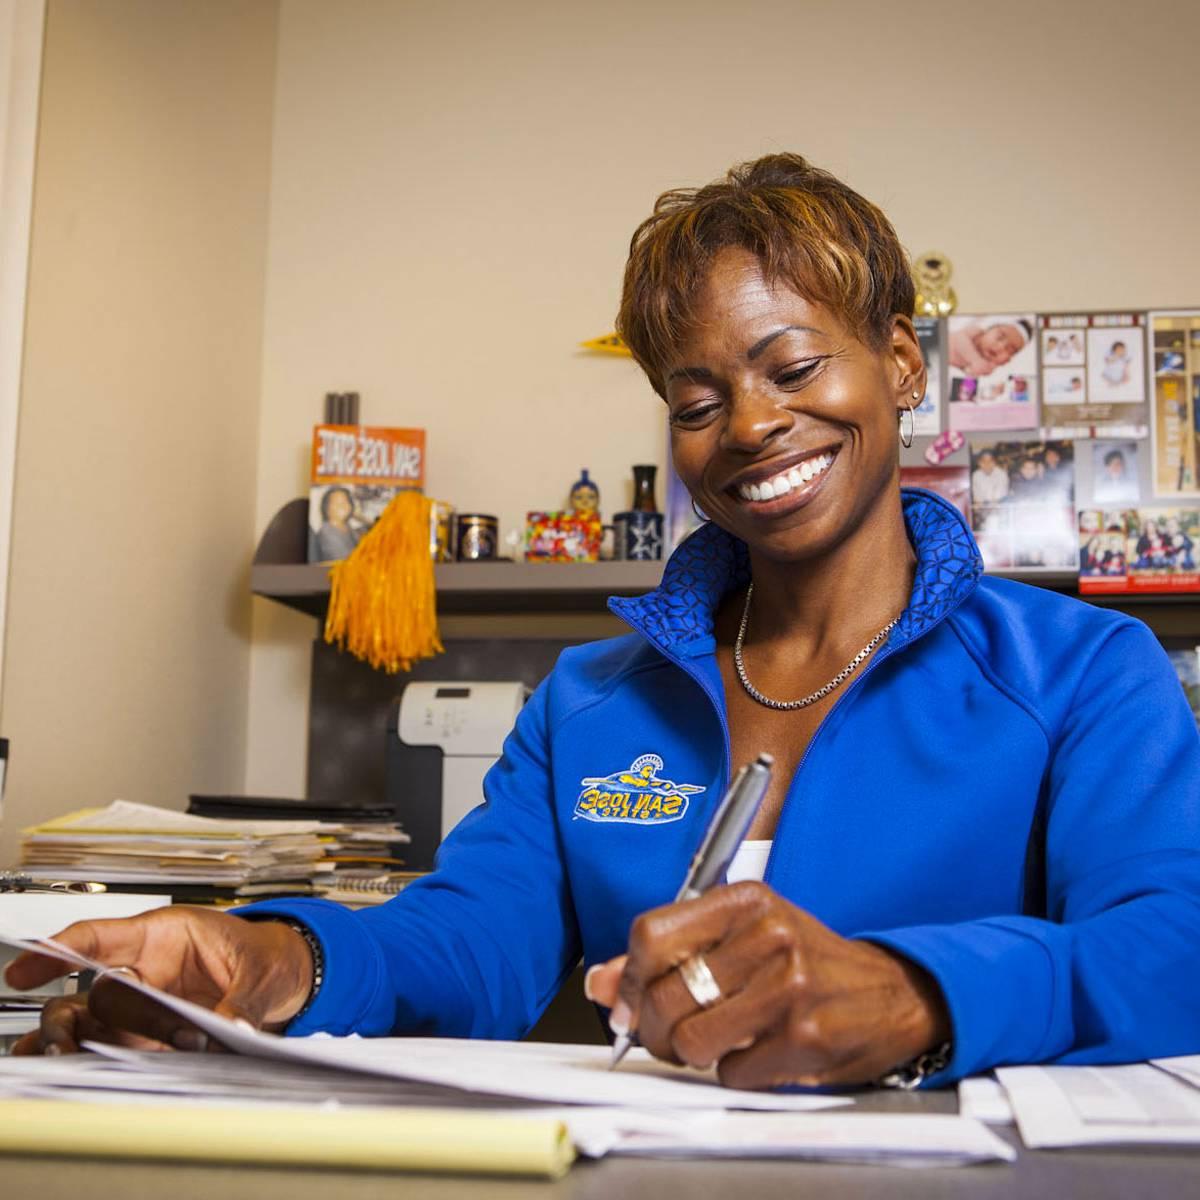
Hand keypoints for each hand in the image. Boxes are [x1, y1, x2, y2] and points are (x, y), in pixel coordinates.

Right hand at [5, 907, 313, 1054]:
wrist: (288, 973)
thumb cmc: (265, 956)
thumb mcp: (261, 971)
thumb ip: (242, 1001)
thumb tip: (230, 1030)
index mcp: (165, 937)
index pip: (101, 937)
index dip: (58, 950)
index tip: (24, 968)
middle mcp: (145, 972)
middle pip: (93, 992)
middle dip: (70, 1017)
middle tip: (64, 1042)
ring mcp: (144, 1007)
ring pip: (91, 1024)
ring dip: (73, 1044)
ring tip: (61, 1062)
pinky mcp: (152, 1038)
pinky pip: (114, 1050)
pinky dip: (92, 1064)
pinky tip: (72, 1076)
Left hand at [586, 882, 948, 1088]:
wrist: (891, 993)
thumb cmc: (805, 959)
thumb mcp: (740, 936)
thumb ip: (668, 954)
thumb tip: (600, 980)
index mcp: (746, 899)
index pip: (651, 933)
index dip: (625, 977)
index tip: (624, 999)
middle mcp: (769, 934)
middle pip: (664, 994)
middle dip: (651, 1028)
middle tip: (663, 1034)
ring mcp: (790, 986)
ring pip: (691, 1039)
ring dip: (689, 1053)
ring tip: (711, 1041)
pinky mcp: (806, 1037)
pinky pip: (731, 1072)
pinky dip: (732, 1072)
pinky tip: (755, 1051)